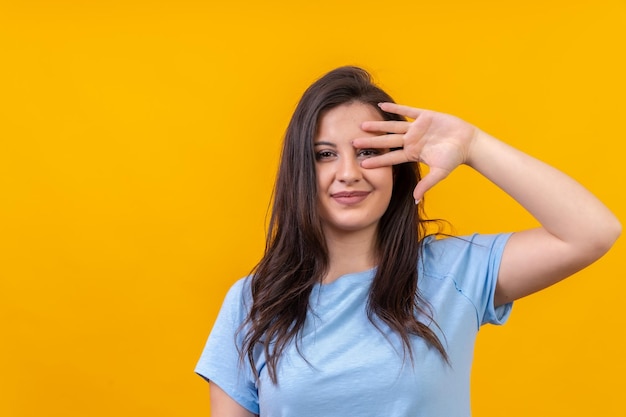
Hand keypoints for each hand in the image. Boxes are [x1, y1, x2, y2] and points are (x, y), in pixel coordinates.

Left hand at [354, 102, 477, 201]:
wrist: (468, 142)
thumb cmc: (454, 158)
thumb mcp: (439, 173)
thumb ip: (426, 184)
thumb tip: (415, 199)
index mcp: (412, 153)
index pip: (391, 157)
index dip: (377, 160)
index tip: (362, 164)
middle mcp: (411, 140)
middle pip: (387, 141)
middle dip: (371, 143)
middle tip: (353, 144)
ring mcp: (416, 128)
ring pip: (393, 126)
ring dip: (378, 126)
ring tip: (362, 125)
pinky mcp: (424, 116)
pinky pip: (407, 111)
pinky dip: (395, 108)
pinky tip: (381, 106)